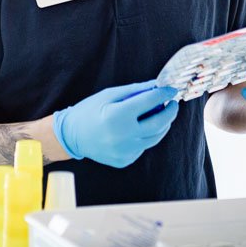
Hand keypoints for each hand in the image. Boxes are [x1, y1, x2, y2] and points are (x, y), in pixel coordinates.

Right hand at [52, 81, 179, 167]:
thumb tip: (157, 86)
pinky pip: (143, 146)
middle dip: (170, 112)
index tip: (172, 89)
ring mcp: (125, 151)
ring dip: (162, 125)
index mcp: (118, 116)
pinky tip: (139, 128)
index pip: (150, 102)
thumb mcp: (110, 95)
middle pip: (159, 123)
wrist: (72, 136)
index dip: (164, 94)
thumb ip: (135, 90)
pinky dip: (145, 136)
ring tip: (161, 114)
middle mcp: (123, 136)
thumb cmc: (90, 111)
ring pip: (155, 138)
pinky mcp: (125, 160)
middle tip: (173, 104)